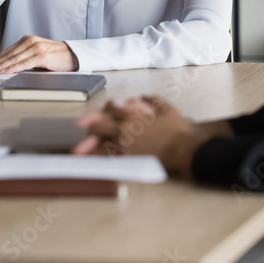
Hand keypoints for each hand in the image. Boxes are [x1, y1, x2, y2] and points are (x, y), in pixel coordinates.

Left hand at [0, 35, 77, 74]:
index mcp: (27, 40)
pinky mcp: (41, 56)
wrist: (73, 56)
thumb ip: (23, 57)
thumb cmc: (55, 58)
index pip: (7, 51)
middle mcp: (30, 41)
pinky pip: (23, 64)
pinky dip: (12, 68)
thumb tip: (7, 66)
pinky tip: (5, 72)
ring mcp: (35, 48)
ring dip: (0, 66)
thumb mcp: (36, 55)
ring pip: (13, 59)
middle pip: (8, 54)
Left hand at [73, 96, 209, 178]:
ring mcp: (125, 146)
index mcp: (131, 116)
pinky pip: (110, 160)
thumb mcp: (166, 107)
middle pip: (99, 125)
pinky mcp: (129, 160)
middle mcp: (124, 130)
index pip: (110, 108)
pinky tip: (93, 164)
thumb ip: (151, 100)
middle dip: (89, 123)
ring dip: (89, 147)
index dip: (105, 108)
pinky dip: (101, 161)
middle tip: (80, 124)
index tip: (102, 109)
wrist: (185, 150)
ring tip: (78, 152)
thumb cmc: (177, 129)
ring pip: (100, 145)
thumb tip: (139, 98)